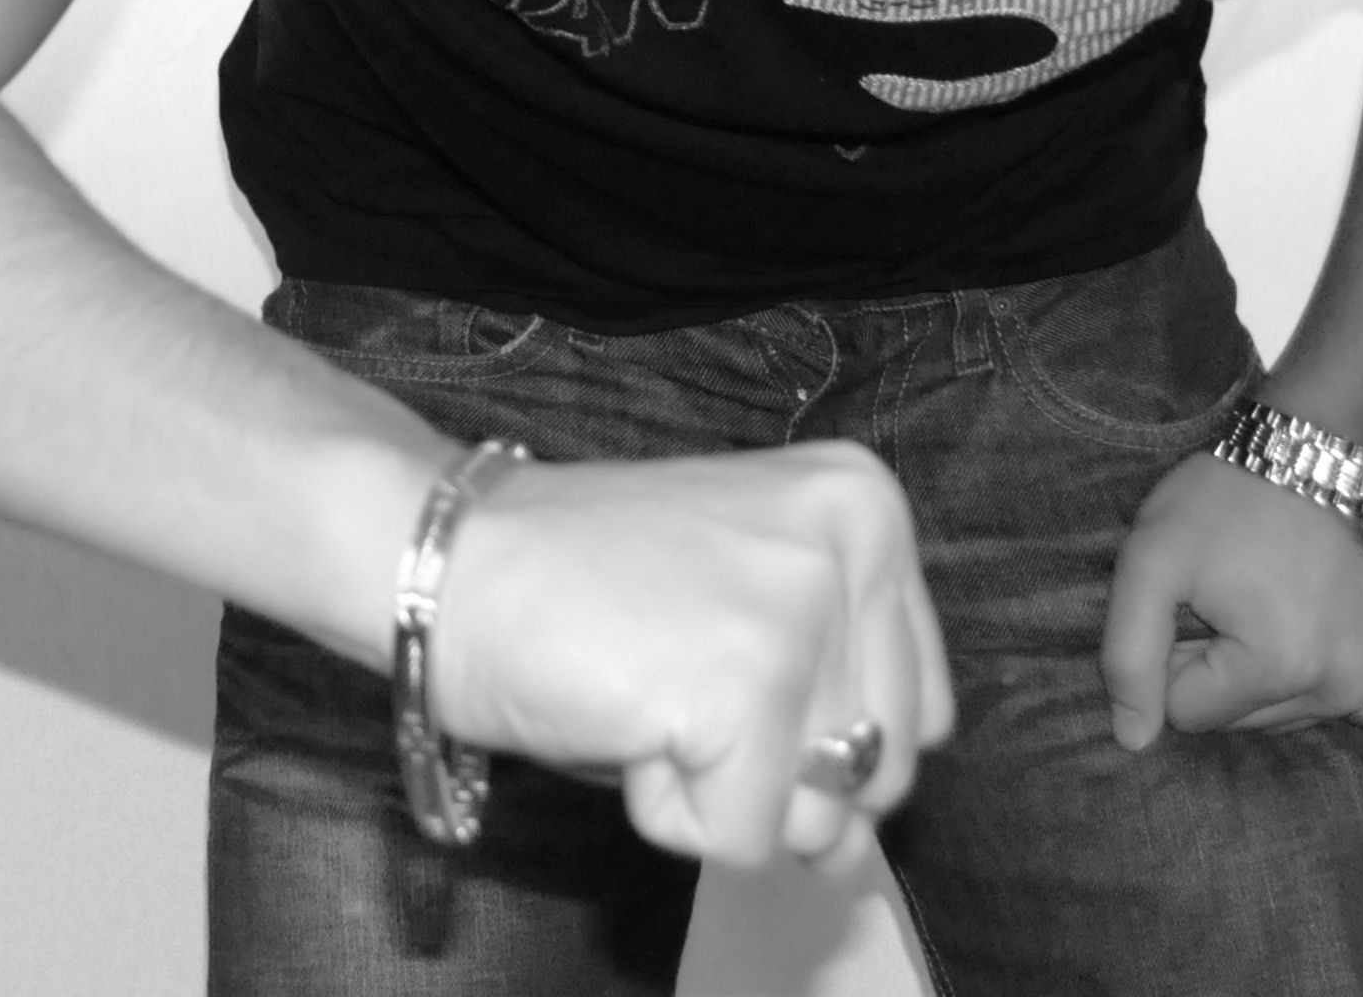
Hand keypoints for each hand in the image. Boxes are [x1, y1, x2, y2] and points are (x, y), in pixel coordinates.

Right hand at [423, 441, 953, 868]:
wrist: (440, 555)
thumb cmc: (575, 588)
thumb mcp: (737, 608)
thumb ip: (824, 708)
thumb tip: (855, 857)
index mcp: (863, 506)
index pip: (921, 708)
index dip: (815, 730)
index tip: (716, 660)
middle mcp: (852, 544)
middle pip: (876, 770)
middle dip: (770, 768)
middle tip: (668, 675)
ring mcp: (799, 613)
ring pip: (814, 816)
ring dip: (718, 789)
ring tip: (645, 690)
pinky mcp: (744, 689)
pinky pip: (738, 839)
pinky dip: (665, 808)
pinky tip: (618, 714)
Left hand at [1099, 450, 1362, 748]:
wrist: (1328, 441)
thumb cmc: (1229, 497)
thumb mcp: (1151, 559)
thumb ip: (1130, 655)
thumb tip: (1133, 742)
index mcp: (1280, 668)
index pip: (1189, 712)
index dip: (1175, 655)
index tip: (1191, 600)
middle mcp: (1345, 688)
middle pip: (1243, 719)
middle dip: (1221, 668)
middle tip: (1228, 595)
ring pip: (1289, 711)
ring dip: (1268, 668)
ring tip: (1270, 596)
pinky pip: (1341, 689)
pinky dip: (1319, 660)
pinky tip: (1314, 606)